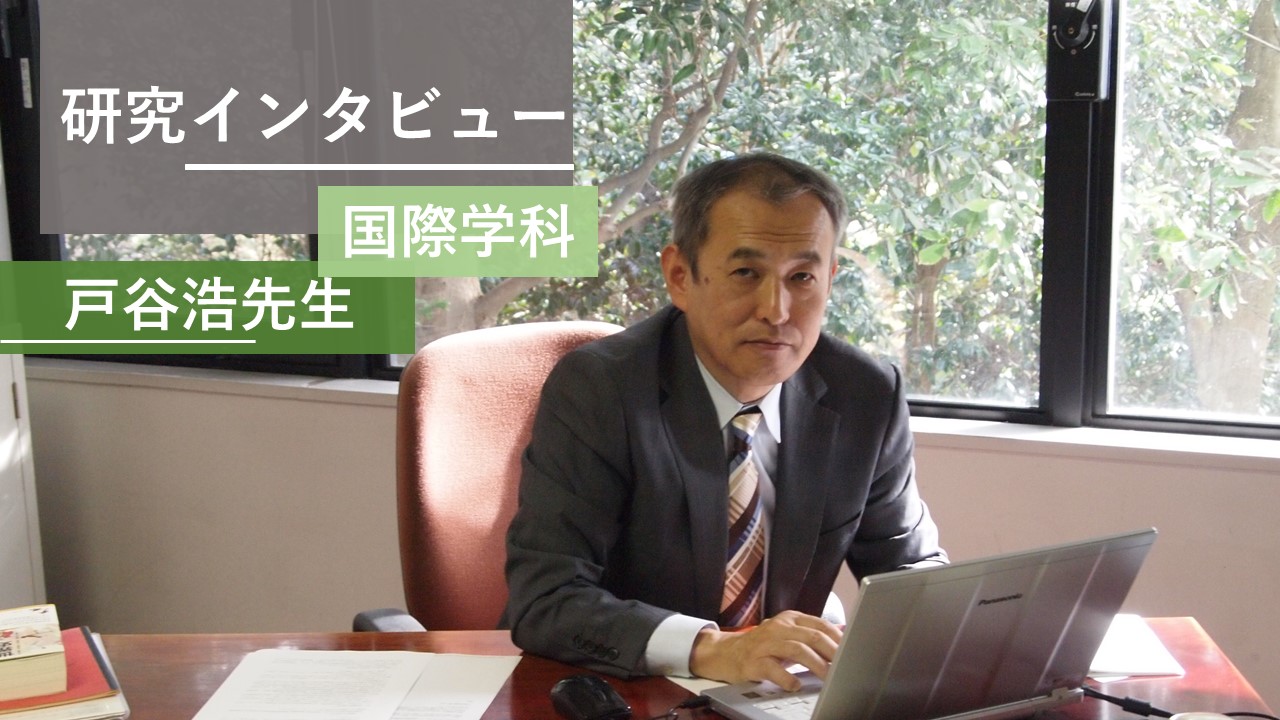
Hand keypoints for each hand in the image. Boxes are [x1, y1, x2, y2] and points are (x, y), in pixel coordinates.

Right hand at [688, 611, 841, 690]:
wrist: (725, 653)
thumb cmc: (762, 646)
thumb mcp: (787, 634)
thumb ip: (811, 634)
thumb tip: (842, 635)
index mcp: (789, 619)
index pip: (820, 624)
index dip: (838, 638)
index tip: (853, 650)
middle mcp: (778, 627)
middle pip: (812, 636)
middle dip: (833, 652)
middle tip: (846, 665)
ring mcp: (765, 644)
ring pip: (797, 650)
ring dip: (816, 664)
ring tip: (828, 677)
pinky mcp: (753, 661)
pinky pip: (773, 669)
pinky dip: (787, 678)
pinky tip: (795, 685)